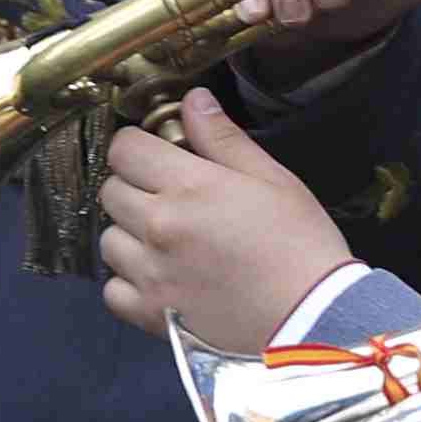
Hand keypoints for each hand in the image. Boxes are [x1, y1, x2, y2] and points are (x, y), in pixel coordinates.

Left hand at [98, 95, 360, 346]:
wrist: (313, 321)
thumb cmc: (301, 245)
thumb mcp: (272, 179)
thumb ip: (224, 139)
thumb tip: (193, 100)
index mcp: (188, 186)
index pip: (124, 148)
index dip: (139, 146)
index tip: (158, 155)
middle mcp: (159, 227)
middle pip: (111, 191)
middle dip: (133, 186)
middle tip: (168, 197)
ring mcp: (151, 273)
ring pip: (107, 240)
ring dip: (129, 234)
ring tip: (165, 240)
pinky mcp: (151, 314)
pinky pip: (112, 291)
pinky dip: (127, 283)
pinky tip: (158, 277)